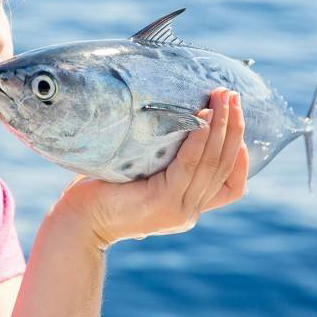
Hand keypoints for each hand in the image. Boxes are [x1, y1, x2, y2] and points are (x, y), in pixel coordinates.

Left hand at [51, 87, 248, 249]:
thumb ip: (160, 162)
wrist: (77, 221)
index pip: (230, 186)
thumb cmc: (100, 192)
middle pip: (225, 167)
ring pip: (213, 163)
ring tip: (223, 98)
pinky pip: (189, 165)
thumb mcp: (140, 175)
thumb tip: (170, 122)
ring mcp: (179, 209)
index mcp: (186, 207)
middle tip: (233, 95)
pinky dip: (199, 139)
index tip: (237, 124)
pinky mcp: (164, 202)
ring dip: (222, 126)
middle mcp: (189, 212)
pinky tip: (202, 117)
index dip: (239, 156)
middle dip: (234, 127)